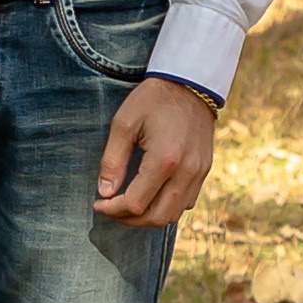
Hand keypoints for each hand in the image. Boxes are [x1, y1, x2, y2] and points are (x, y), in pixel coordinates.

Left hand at [94, 76, 216, 225]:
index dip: (113, 209)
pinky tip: (150, 195)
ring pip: (174, 214)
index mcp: (164, 160)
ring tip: (127, 206)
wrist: (189, 83)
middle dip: (130, 220)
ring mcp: (199, 173)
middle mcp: (186, 172)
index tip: (98, 204)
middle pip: (157, 217)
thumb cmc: (152, 100)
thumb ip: (113, 161)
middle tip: (110, 209)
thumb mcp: (124, 123)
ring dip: (149, 217)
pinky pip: (187, 202)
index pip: (136, 203)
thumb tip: (105, 192)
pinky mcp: (205, 170)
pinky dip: (167, 206)